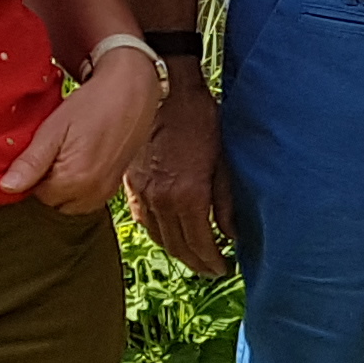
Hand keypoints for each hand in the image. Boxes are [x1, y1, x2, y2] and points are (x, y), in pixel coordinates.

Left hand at [0, 52, 164, 215]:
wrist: (132, 91)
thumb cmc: (92, 104)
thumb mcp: (54, 128)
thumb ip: (31, 162)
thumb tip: (6, 188)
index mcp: (73, 179)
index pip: (35, 193)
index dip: (32, 172)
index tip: (39, 149)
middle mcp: (92, 192)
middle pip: (53, 201)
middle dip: (47, 181)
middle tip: (54, 149)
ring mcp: (106, 192)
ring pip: (70, 203)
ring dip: (64, 186)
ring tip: (68, 154)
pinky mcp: (115, 187)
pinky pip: (87, 199)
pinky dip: (80, 186)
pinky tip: (82, 160)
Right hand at [124, 83, 233, 275]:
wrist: (166, 92)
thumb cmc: (201, 120)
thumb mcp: (223, 160)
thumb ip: (225, 201)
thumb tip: (232, 234)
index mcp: (188, 195)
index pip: (200, 243)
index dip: (213, 261)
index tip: (224, 269)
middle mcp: (162, 200)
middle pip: (179, 246)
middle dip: (197, 262)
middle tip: (212, 270)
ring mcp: (143, 193)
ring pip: (159, 237)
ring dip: (177, 252)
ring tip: (193, 259)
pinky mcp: (131, 184)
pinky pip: (143, 220)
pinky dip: (157, 234)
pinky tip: (167, 237)